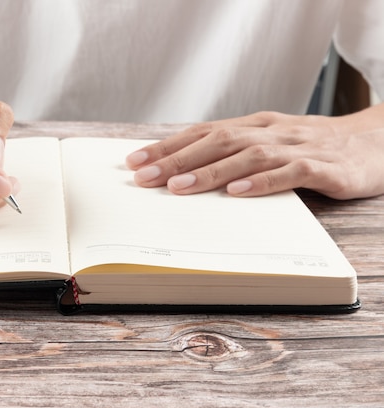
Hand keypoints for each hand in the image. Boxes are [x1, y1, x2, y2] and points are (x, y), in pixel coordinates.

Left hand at [126, 110, 383, 199]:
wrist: (374, 142)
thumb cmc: (311, 148)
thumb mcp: (268, 145)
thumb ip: (232, 156)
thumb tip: (182, 174)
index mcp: (253, 126)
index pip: (202, 133)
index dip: (167, 146)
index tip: (134, 161)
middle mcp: (270, 132)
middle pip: (217, 141)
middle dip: (177, 159)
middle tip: (144, 176)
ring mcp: (297, 147)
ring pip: (248, 156)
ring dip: (210, 171)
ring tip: (179, 186)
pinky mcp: (324, 167)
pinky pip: (290, 173)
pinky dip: (262, 182)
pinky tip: (237, 193)